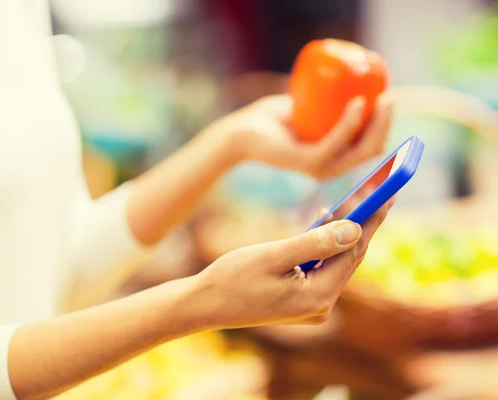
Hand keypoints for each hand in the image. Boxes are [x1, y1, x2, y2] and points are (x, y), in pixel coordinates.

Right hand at [189, 201, 389, 329]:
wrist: (205, 304)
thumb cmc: (232, 278)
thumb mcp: (272, 256)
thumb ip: (314, 243)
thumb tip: (354, 229)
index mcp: (318, 296)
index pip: (354, 251)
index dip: (371, 219)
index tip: (386, 192)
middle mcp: (322, 305)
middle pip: (350, 256)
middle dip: (361, 222)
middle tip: (375, 189)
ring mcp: (313, 305)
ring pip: (337, 261)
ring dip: (342, 231)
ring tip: (350, 200)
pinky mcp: (302, 300)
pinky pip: (323, 267)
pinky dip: (325, 244)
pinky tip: (323, 222)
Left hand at [209, 93, 393, 178]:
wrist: (242, 131)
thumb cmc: (272, 119)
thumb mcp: (307, 107)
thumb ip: (327, 99)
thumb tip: (350, 76)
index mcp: (335, 158)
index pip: (371, 147)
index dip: (387, 126)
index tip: (390, 99)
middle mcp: (331, 167)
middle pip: (372, 149)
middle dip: (388, 124)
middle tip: (390, 96)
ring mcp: (321, 168)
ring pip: (361, 150)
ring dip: (378, 124)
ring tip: (382, 97)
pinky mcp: (307, 163)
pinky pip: (336, 143)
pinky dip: (350, 123)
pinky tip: (358, 103)